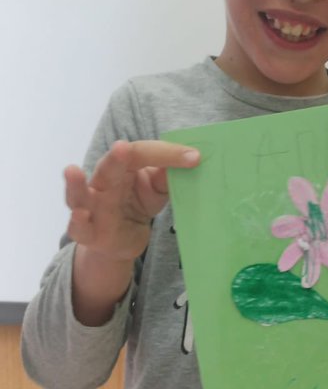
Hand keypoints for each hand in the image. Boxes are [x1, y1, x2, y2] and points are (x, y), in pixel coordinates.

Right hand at [65, 139, 200, 262]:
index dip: (166, 154)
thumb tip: (189, 158)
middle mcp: (102, 183)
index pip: (141, 154)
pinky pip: (78, 228)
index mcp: (121, 167)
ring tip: (71, 171)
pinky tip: (79, 215)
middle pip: (107, 168)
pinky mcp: (87, 233)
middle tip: (122, 147)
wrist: (122, 240)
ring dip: (76, 185)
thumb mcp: (156, 191)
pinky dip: (77, 222)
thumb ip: (166, 178)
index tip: (194, 157)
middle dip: (115, 158)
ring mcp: (91, 208)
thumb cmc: (136, 205)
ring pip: (79, 195)